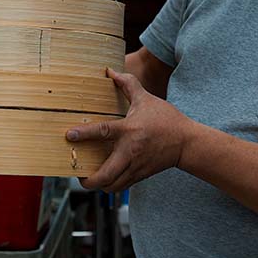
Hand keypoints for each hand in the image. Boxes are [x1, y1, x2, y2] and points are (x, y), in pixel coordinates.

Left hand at [66, 68, 193, 192]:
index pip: (103, 132)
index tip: (69, 135)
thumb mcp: (146, 99)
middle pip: (105, 175)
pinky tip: (103, 178)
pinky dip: (109, 185)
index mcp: (129, 130)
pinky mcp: (140, 176)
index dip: (84, 134)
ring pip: (112, 186)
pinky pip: (120, 186)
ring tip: (89, 177)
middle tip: (77, 173)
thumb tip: (111, 71)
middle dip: (88, 180)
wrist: (187, 143)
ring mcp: (135, 167)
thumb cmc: (166, 120)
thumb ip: (128, 84)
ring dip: (98, 185)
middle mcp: (130, 152)